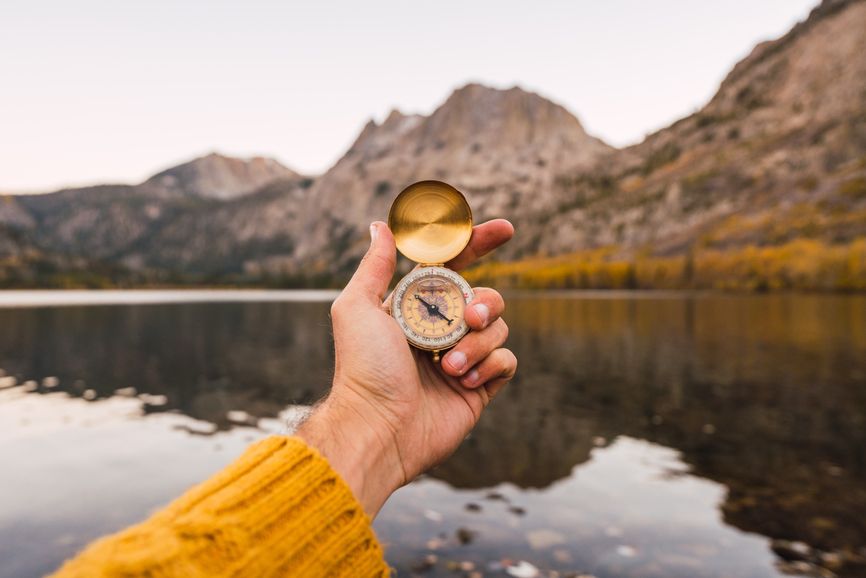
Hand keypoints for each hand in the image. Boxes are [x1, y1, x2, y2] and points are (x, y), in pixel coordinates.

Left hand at [297, 219, 516, 515]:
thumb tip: (379, 225)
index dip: (479, 243)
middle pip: (484, 295)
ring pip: (497, 328)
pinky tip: (464, 381)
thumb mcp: (357, 307)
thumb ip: (374, 266)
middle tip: (470, 318)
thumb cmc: (362, 368)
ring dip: (477, 344)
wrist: (379, 428)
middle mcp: (441, 328)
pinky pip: (506, 361)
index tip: (505, 229)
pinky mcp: (478, 386)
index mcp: (416, 305)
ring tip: (449, 367)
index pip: (454, 264)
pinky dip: (490, 366)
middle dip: (485, 302)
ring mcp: (461, 358)